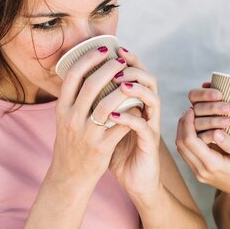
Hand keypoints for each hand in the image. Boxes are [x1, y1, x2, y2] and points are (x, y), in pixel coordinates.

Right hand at [48, 47, 132, 187]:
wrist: (70, 177)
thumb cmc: (71, 144)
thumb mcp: (65, 120)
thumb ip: (73, 99)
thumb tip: (85, 71)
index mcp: (62, 109)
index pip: (72, 75)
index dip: (89, 58)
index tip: (104, 49)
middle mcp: (71, 119)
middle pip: (91, 84)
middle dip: (109, 68)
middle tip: (122, 60)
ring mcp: (86, 134)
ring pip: (108, 103)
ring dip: (123, 89)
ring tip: (132, 80)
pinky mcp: (101, 148)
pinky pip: (121, 125)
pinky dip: (132, 112)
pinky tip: (138, 104)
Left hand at [107, 47, 161, 199]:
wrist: (135, 180)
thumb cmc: (119, 152)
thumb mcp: (106, 126)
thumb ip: (98, 109)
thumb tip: (76, 89)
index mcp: (137, 104)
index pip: (137, 75)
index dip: (129, 60)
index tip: (113, 48)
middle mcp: (147, 112)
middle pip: (149, 80)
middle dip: (134, 68)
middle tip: (118, 62)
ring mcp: (151, 126)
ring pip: (152, 99)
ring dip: (136, 89)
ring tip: (120, 84)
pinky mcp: (151, 143)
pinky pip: (143, 126)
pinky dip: (130, 118)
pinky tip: (114, 115)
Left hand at [176, 99, 229, 201]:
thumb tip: (216, 131)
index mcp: (213, 165)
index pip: (190, 141)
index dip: (187, 123)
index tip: (192, 110)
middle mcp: (201, 171)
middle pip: (181, 145)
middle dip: (182, 125)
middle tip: (189, 110)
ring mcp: (198, 173)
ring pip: (181, 150)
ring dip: (182, 132)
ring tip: (190, 117)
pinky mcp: (199, 173)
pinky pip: (186, 154)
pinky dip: (186, 140)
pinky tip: (194, 129)